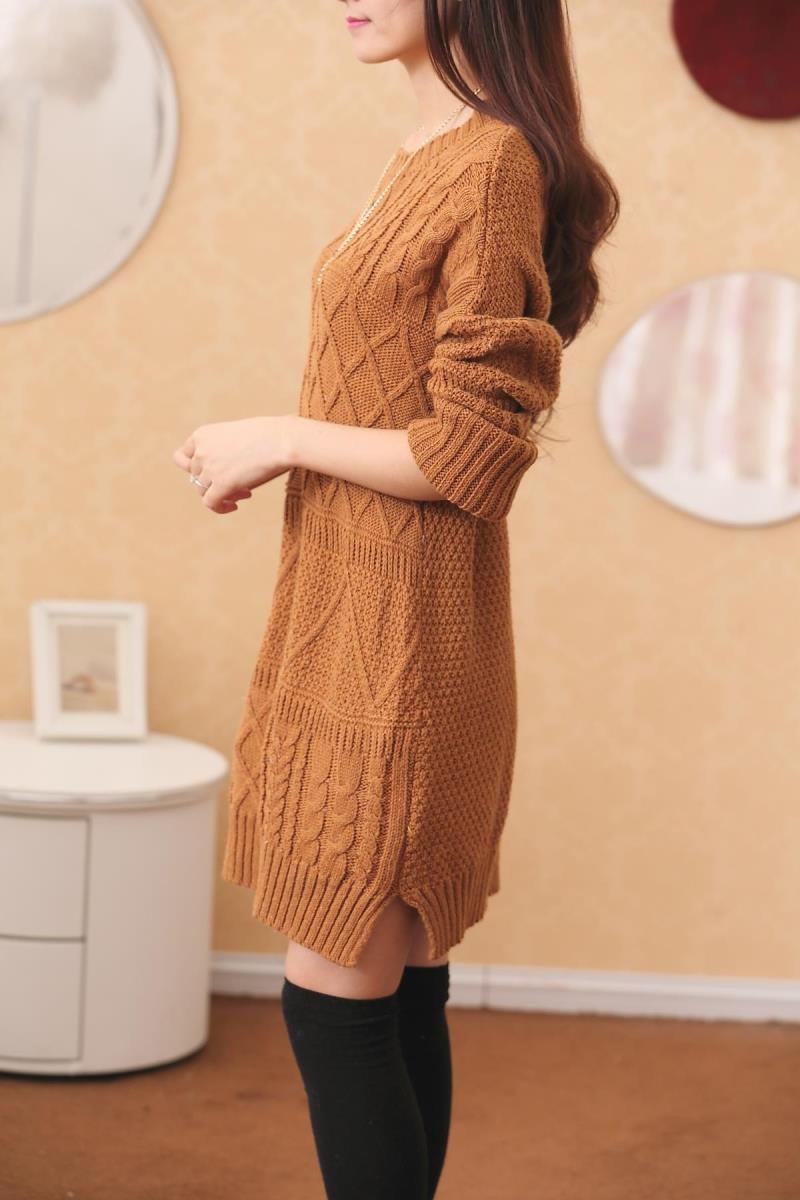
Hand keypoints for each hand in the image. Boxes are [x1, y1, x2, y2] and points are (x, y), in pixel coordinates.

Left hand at [172, 415, 294, 513]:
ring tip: (244, 492)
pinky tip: (234, 506)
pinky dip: (220, 508)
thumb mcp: (235, 437)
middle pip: (196, 477)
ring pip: (203, 491)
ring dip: (222, 494)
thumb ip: (221, 453)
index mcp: (202, 435)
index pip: (182, 457)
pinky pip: (211, 503)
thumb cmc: (268, 436)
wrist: (282, 440)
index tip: (212, 472)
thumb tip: (218, 480)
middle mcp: (201, 451)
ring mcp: (209, 468)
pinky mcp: (221, 484)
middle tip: (238, 484)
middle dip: (214, 482)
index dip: (195, 468)